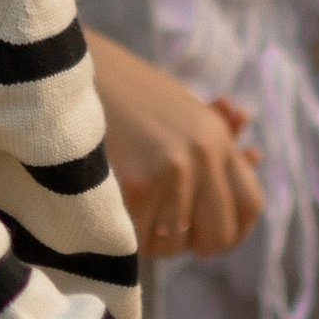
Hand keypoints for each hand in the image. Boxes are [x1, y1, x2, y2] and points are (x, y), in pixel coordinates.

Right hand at [87, 28, 263, 258]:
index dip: (234, 230)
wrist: (64, 74)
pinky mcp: (135, 188)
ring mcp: (170, 173)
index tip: (209, 237)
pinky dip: (125, 235)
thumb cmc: (120, 94)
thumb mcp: (179, 108)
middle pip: (219, 234)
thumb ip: (216, 140)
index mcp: (215, 137)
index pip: (250, 205)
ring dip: (153, 238)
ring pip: (173, 244)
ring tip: (131, 208)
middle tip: (171, 234)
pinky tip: (111, 209)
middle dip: (194, 244)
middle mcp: (202, 156)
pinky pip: (139, 241)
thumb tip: (254, 158)